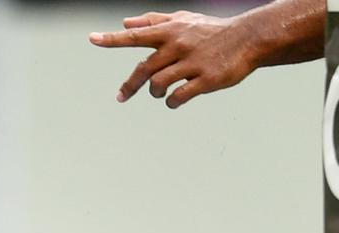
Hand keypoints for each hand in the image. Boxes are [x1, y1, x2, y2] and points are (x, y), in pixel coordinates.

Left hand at [89, 11, 255, 107]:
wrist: (249, 37)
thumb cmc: (211, 29)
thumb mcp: (182, 19)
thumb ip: (152, 22)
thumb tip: (124, 24)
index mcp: (170, 31)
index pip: (136, 35)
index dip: (113, 38)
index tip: (92, 39)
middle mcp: (179, 45)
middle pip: (144, 68)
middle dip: (129, 86)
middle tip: (121, 97)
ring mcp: (193, 63)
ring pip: (159, 84)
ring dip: (155, 93)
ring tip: (160, 93)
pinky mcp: (207, 79)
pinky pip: (179, 97)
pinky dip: (171, 103)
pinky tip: (173, 101)